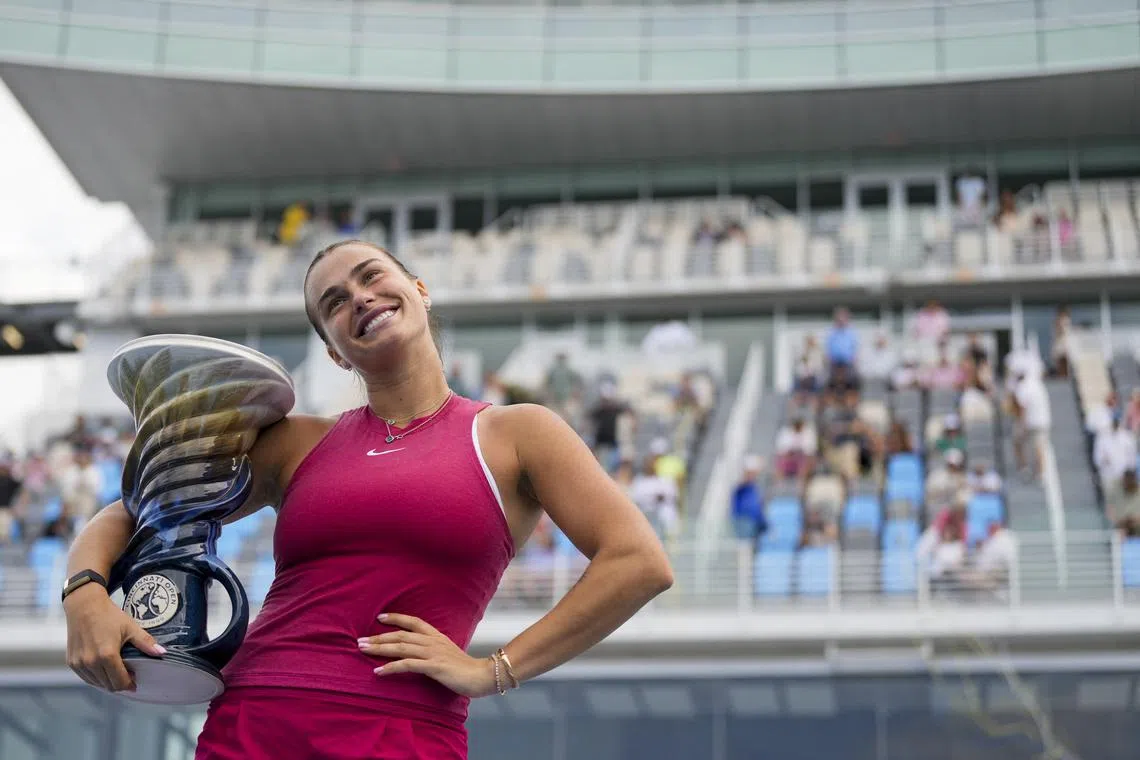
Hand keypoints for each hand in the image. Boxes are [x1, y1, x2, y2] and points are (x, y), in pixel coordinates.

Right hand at [64, 585, 165, 692]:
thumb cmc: (108, 616)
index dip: (129, 684)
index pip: (119, 681)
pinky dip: (96, 678)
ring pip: (97, 683)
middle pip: (108, 685)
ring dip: (108, 682)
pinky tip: (104, 670)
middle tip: (129, 676)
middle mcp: (91, 662)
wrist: (84, 606)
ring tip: (117, 672)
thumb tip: (162, 653)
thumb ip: (146, 642)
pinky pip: (86, 678)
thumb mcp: (130, 627)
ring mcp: (79, 664)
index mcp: (107, 655)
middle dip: (120, 684)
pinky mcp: (71, 662)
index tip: (135, 682)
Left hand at [357, 613, 496, 697]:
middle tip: (360, 640)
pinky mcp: (433, 667)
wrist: (482, 675)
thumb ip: (433, 650)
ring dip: (380, 648)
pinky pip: (407, 665)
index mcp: (436, 636)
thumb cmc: (465, 668)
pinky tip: (378, 671)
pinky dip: (390, 667)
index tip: (380, 617)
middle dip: (379, 637)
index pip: (414, 622)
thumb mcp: (448, 653)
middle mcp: (432, 641)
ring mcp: (432, 653)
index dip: (396, 618)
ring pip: (401, 647)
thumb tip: (418, 652)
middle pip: (401, 636)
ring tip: (363, 650)